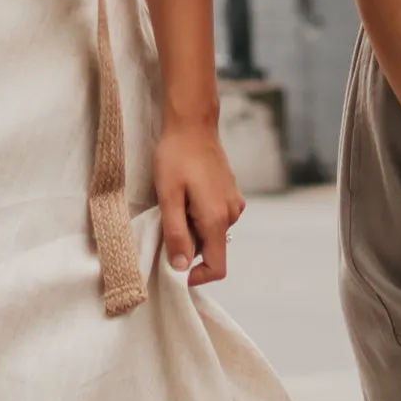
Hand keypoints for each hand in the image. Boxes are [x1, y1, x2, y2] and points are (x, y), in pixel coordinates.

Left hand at [155, 117, 243, 286]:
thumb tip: (180, 268)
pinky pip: (216, 217)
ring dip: (194, 230)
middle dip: (190, 247)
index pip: (217, 267)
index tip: (175, 268)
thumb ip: (176, 234)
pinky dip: (200, 216)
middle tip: (166, 226)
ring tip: (176, 205)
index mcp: (217, 219)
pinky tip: (187, 195)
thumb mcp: (168, 197)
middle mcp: (232, 214)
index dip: (197, 277)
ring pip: (213, 233)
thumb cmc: (176, 156)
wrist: (192, 123)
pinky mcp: (231, 193)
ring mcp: (234, 202)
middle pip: (213, 250)